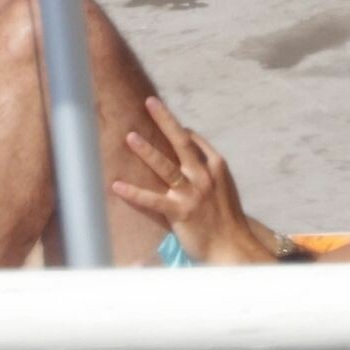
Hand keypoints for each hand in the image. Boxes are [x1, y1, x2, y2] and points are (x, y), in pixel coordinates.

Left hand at [111, 98, 266, 266]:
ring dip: (147, 150)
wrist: (232, 247)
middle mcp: (204, 176)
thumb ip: (206, 169)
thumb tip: (189, 150)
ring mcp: (192, 193)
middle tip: (150, 102)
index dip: (178, 128)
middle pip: (182, 142)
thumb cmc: (227, 219)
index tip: (162, 116)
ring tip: (130, 137)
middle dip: (165, 120)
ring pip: (166, 166)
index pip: (194, 140)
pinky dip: (134, 193)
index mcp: (216, 167)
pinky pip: (152, 200)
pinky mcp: (180, 212)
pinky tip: (117, 185)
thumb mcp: (223, 187)